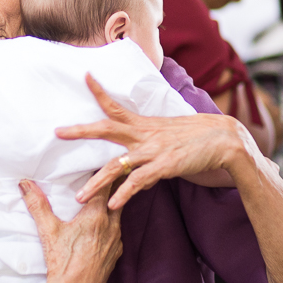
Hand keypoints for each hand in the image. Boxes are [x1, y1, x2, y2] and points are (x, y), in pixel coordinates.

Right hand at [19, 179, 120, 282]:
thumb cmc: (62, 262)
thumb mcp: (48, 231)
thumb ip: (37, 204)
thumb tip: (24, 183)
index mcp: (96, 216)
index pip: (106, 185)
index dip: (107, 171)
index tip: (108, 158)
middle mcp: (111, 226)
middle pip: (117, 197)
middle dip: (114, 185)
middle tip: (112, 171)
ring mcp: (116, 240)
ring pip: (119, 215)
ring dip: (113, 205)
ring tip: (107, 196)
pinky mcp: (116, 254)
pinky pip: (117, 232)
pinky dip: (112, 224)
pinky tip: (103, 226)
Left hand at [56, 74, 252, 209]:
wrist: (225, 140)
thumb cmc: (199, 137)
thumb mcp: (170, 133)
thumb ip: (151, 141)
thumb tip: (140, 151)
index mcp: (145, 125)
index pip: (116, 106)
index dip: (99, 91)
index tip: (85, 77)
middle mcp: (144, 135)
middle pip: (105, 129)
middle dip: (80, 132)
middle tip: (57, 132)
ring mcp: (152, 151)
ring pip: (115, 166)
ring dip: (95, 183)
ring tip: (79, 197)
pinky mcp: (163, 167)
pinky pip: (138, 183)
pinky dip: (124, 195)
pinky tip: (113, 206)